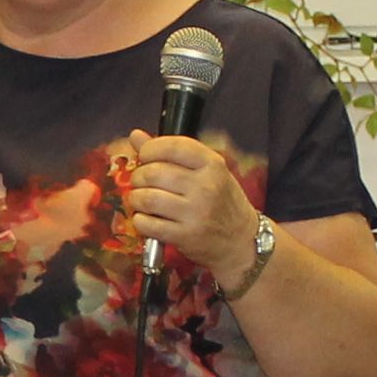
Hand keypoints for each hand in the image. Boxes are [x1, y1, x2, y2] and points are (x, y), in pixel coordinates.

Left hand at [125, 130, 257, 274]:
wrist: (241, 241)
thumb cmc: (222, 202)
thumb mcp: (207, 172)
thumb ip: (172, 153)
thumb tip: (136, 135)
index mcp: (212, 165)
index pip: (172, 146)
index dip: (150, 149)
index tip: (145, 156)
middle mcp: (205, 187)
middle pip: (153, 173)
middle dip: (138, 177)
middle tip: (140, 182)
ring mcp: (195, 213)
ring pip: (146, 198)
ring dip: (135, 199)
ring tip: (140, 200)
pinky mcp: (184, 236)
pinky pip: (147, 224)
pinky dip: (139, 220)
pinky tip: (146, 218)